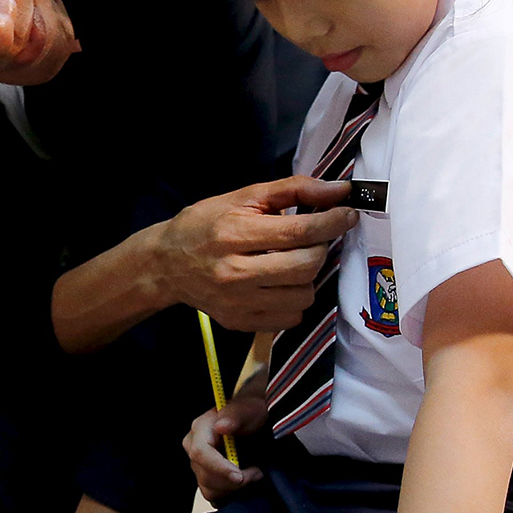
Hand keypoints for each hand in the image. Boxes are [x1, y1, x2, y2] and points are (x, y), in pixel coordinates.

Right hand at [150, 178, 355, 331]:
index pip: (299, 232)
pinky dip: (295, 299)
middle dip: (320, 248)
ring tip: (292, 262)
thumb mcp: (244, 196)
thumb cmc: (205, 224)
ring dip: (308, 276)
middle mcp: (235, 273)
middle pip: (306, 266)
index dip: (332, 221)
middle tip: (314, 238)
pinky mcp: (241, 322)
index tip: (346, 213)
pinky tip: (280, 284)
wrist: (166, 264)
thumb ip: (294, 189)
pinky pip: (292, 317)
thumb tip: (340, 190)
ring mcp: (238, 303)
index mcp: (233, 235)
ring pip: (304, 295)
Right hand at [185, 374, 267, 504]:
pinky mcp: (206, 477)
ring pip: (209, 489)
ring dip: (234, 489)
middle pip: (205, 475)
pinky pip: (214, 495)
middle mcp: (194, 447)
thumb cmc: (252, 412)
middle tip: (257, 473)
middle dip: (233, 481)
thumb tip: (221, 427)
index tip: (240, 476)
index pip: (200, 453)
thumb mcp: (250, 409)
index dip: (219, 468)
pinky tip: (245, 482)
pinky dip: (231, 494)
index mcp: (200, 429)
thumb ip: (236, 416)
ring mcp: (199, 464)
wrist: (254, 420)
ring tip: (254, 474)